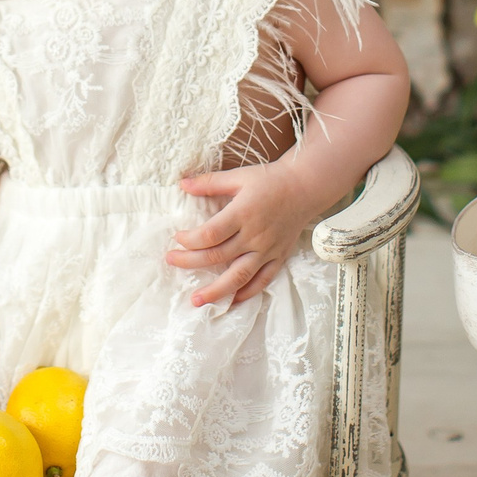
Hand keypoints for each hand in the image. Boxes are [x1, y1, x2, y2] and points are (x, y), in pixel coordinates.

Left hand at [167, 160, 321, 307]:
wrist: (305, 187)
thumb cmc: (270, 180)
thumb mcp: (239, 176)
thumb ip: (210, 182)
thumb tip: (183, 183)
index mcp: (243, 213)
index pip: (210, 234)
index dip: (190, 240)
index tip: (177, 238)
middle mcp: (254, 235)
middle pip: (218, 256)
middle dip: (191, 262)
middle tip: (171, 261)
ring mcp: (267, 249)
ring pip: (239, 276)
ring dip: (216, 290)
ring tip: (196, 300)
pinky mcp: (278, 257)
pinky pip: (262, 280)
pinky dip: (247, 293)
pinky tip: (232, 301)